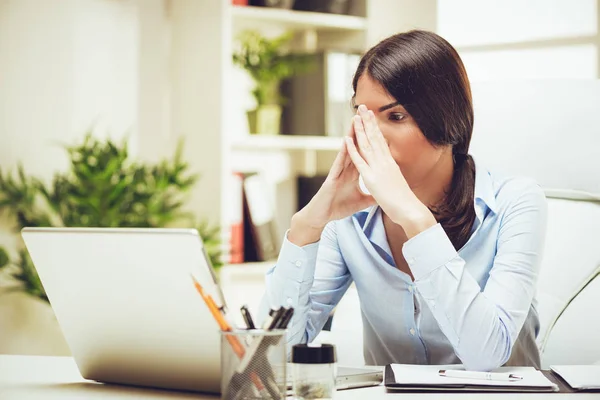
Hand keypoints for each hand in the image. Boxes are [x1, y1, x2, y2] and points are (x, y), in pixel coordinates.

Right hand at [289, 123, 375, 245]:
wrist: (323, 216)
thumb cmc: (339, 207)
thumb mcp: (361, 202)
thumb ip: (372, 196)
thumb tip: (384, 195)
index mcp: (355, 172)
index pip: (365, 152)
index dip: (372, 140)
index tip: (380, 127)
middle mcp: (347, 168)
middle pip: (357, 145)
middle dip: (362, 130)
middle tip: (368, 113)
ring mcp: (339, 170)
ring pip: (347, 149)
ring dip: (351, 135)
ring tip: (356, 119)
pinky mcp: (332, 176)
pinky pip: (338, 162)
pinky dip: (343, 152)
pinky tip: (346, 141)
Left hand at [344, 105, 436, 237]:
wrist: (410, 210)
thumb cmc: (406, 202)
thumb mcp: (398, 185)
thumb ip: (393, 177)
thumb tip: (393, 173)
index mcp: (391, 164)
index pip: (381, 142)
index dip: (376, 128)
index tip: (371, 117)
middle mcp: (385, 162)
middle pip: (375, 138)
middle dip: (368, 122)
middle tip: (363, 107)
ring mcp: (378, 169)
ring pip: (367, 144)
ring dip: (360, 129)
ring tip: (355, 115)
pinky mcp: (371, 178)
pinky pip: (360, 160)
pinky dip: (353, 149)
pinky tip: (347, 138)